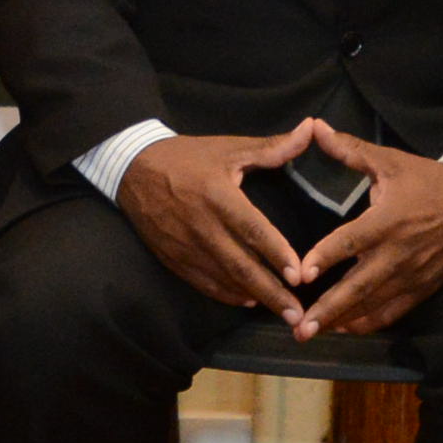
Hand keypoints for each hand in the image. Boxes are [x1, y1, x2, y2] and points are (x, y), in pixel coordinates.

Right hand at [117, 130, 310, 334]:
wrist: (132, 168)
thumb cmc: (186, 156)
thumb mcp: (229, 147)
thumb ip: (273, 146)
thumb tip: (311, 128)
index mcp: (217, 196)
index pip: (252, 230)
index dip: (276, 253)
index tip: (299, 276)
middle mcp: (202, 226)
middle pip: (241, 266)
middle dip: (271, 292)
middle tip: (298, 314)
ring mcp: (185, 246)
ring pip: (224, 279)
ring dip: (254, 297)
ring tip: (282, 313)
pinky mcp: (172, 257)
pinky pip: (203, 282)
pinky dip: (226, 294)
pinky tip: (247, 301)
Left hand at [286, 122, 442, 338]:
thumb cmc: (427, 180)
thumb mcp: (389, 160)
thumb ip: (349, 149)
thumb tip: (315, 127)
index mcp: (388, 220)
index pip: (351, 242)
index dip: (326, 258)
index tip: (302, 275)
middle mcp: (398, 253)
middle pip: (359, 287)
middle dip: (328, 309)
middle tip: (300, 328)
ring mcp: (412, 275)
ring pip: (373, 304)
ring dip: (342, 320)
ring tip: (313, 333)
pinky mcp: (423, 287)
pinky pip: (394, 311)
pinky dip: (370, 322)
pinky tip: (347, 329)